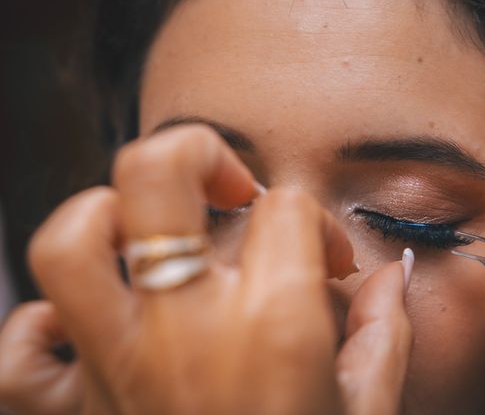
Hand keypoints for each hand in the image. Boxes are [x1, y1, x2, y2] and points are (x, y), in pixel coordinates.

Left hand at [0, 125, 411, 414]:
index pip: (286, 208)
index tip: (325, 259)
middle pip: (155, 173)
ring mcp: (118, 369)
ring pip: (72, 241)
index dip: (315, 222)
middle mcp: (187, 329)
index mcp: (275, 325)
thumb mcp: (369, 414)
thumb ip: (386, 333)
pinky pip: (23, 352)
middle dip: (195, 152)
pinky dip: (43, 330)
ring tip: (151, 237)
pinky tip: (91, 332)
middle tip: (224, 187)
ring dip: (107, 218)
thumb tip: (391, 279)